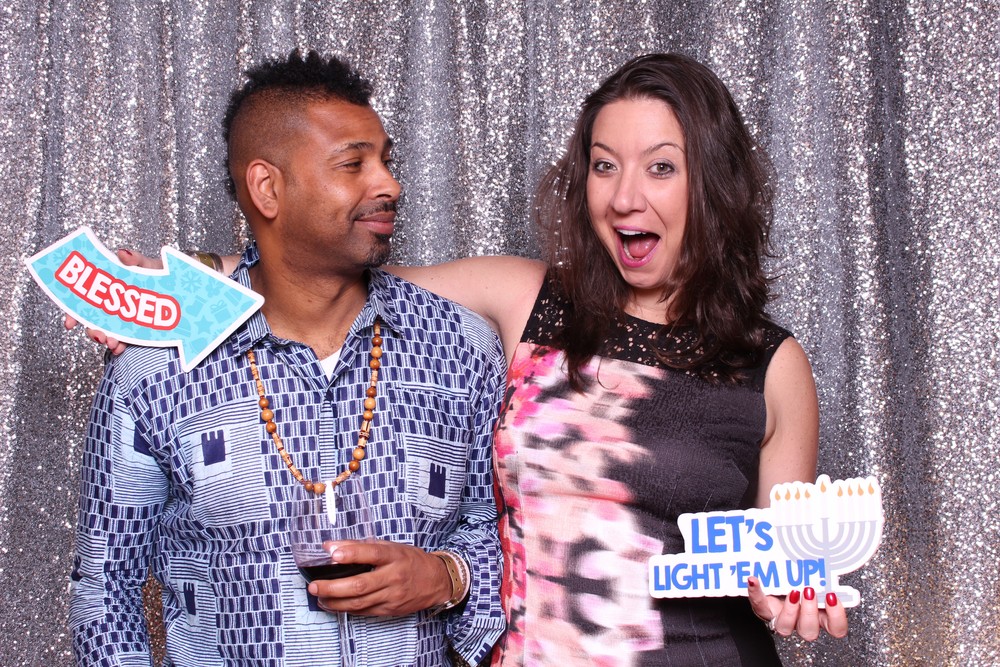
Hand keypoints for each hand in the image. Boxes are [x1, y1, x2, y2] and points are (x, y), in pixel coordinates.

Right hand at [62, 248, 161, 353]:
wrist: (180, 286)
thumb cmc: (159, 272)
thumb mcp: (146, 264)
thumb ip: (134, 259)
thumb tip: (121, 253)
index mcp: (107, 287)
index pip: (84, 301)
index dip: (73, 312)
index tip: (70, 324)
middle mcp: (111, 304)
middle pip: (94, 320)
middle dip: (93, 330)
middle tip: (100, 336)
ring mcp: (123, 318)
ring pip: (107, 331)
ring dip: (107, 339)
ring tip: (113, 344)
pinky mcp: (136, 329)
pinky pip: (124, 339)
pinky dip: (120, 345)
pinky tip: (119, 349)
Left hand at [307, 540, 452, 616]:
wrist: (436, 580)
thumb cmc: (410, 560)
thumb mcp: (390, 547)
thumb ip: (360, 546)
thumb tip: (330, 546)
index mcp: (394, 556)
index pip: (372, 553)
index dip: (352, 553)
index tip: (332, 554)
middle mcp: (394, 577)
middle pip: (360, 585)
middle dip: (333, 587)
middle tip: (314, 586)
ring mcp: (392, 596)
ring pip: (359, 603)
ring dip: (335, 602)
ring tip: (319, 597)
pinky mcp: (391, 610)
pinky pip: (365, 611)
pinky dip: (347, 609)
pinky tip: (334, 604)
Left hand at [747, 577, 847, 639]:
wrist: (775, 578)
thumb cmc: (800, 577)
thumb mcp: (814, 574)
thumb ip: (824, 570)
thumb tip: (832, 549)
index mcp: (820, 616)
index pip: (836, 628)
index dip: (837, 617)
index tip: (831, 596)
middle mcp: (801, 622)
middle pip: (809, 631)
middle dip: (810, 612)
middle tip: (809, 591)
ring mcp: (781, 619)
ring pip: (785, 627)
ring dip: (790, 610)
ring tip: (792, 591)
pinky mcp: (763, 610)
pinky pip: (758, 605)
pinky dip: (756, 592)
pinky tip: (754, 580)